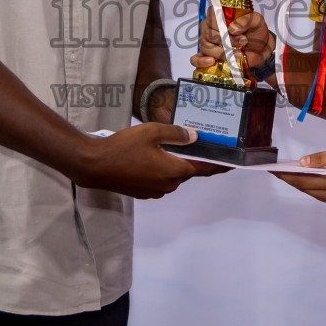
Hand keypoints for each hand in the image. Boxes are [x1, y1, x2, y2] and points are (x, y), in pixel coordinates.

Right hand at [69, 122, 222, 197]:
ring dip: (173, 162)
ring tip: (166, 146)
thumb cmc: (122, 147)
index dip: (220, 166)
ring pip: (172, 175)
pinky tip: (150, 156)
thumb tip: (194, 137)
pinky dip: (161, 169)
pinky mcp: (144, 192)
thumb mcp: (152, 132)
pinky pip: (159, 179)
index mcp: (174, 171)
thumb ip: (176, 134)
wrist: (93, 166)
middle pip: (187, 170)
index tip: (233, 163)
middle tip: (193, 142)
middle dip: (190, 158)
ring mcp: (155, 191)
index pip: (204, 169)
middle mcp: (168, 185)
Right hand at [190, 10, 272, 74]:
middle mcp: (210, 28)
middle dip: (225, 39)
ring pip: (204, 46)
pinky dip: (201, 61)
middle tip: (242, 41)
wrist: (260, 50)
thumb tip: (232, 28)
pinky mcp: (208, 56)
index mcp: (220, 15)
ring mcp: (207, 42)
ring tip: (237, 54)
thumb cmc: (255, 32)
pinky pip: (195, 59)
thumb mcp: (256, 21)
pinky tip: (212, 61)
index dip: (220, 22)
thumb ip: (246, 20)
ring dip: (220, 51)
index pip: (211, 13)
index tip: (233, 30)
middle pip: (208, 32)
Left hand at [272, 146, 325, 207]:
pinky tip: (315, 180)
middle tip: (280, 171)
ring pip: (317, 194)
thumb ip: (323, 158)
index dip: (286, 176)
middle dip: (293, 180)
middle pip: (308, 189)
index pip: (302, 181)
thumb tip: (302, 162)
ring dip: (305, 185)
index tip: (272, 170)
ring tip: (294, 174)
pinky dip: (317, 188)